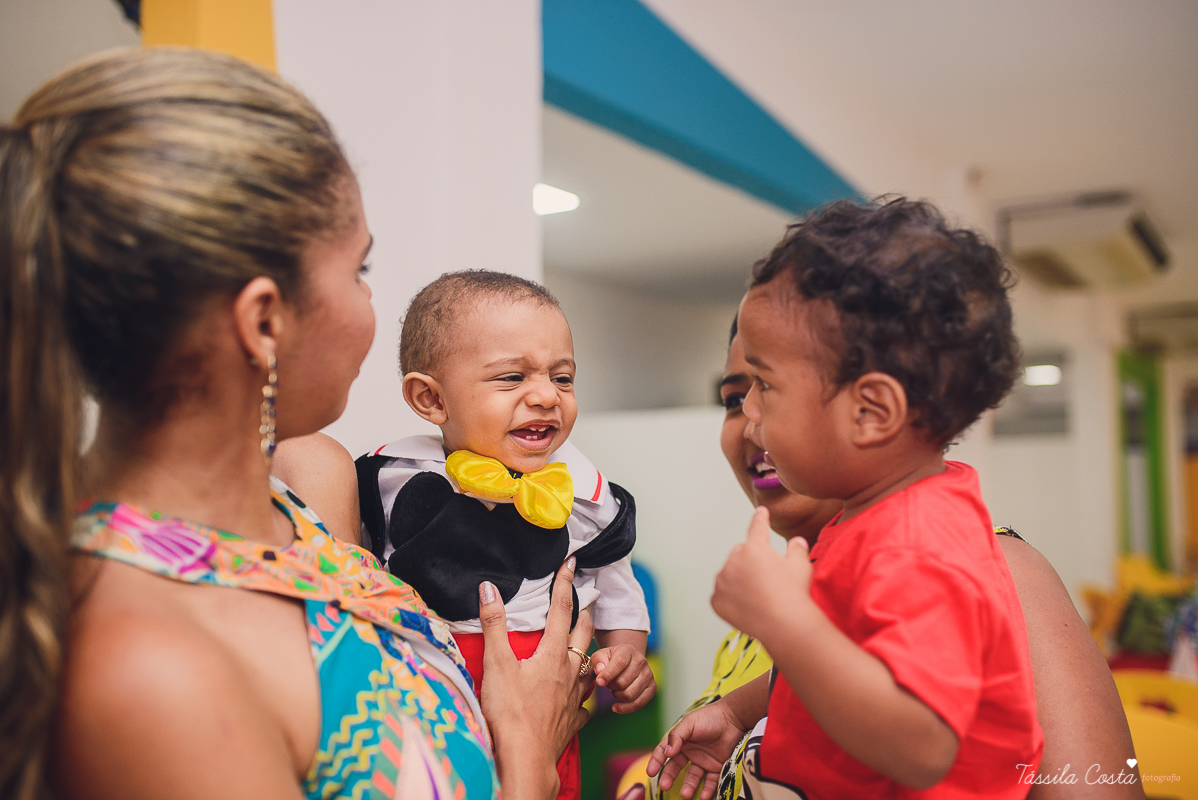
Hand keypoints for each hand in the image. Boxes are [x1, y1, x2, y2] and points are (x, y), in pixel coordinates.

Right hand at [479, 557, 595, 799]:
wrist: (526, 758)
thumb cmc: (510, 712)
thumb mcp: (496, 664)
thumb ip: (494, 624)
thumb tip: (489, 588)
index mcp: (552, 655)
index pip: (560, 610)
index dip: (564, 584)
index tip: (570, 564)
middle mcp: (569, 673)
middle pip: (584, 636)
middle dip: (585, 616)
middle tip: (585, 604)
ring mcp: (574, 699)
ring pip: (589, 669)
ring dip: (589, 655)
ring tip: (585, 649)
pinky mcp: (572, 722)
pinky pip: (584, 706)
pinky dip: (583, 698)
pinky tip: (579, 702)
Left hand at [591, 644, 655, 713]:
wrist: (626, 661)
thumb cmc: (610, 660)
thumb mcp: (601, 656)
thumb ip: (598, 661)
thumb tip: (600, 671)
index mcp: (628, 650)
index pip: (619, 663)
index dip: (608, 674)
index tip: (599, 682)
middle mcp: (641, 661)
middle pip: (622, 682)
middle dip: (610, 686)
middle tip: (607, 684)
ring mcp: (649, 674)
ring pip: (629, 694)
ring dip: (617, 696)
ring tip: (614, 690)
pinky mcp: (652, 687)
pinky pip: (639, 703)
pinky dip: (625, 708)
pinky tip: (615, 707)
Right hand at [646, 701, 745, 799]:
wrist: (734, 718)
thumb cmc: (710, 717)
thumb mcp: (690, 723)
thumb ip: (677, 736)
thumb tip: (667, 753)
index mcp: (680, 741)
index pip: (664, 752)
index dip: (656, 761)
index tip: (650, 772)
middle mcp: (690, 752)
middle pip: (676, 767)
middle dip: (669, 777)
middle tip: (664, 786)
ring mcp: (703, 761)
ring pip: (693, 777)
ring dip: (688, 786)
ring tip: (685, 795)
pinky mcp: (717, 767)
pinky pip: (711, 781)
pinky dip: (707, 790)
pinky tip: (703, 796)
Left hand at [711, 507, 812, 641]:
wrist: (784, 625)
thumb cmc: (794, 594)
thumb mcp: (801, 566)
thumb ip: (797, 549)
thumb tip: (797, 542)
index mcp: (755, 547)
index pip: (758, 527)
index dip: (760, 519)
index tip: (760, 511)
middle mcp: (734, 560)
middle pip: (740, 553)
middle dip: (751, 561)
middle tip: (768, 579)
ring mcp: (722, 581)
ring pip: (728, 574)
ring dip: (738, 579)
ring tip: (759, 596)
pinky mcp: (716, 600)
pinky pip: (721, 595)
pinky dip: (730, 599)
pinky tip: (748, 607)